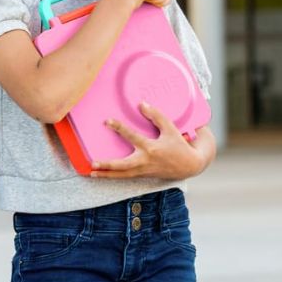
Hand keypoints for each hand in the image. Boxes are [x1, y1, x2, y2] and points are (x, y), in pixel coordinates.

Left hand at [90, 101, 205, 178]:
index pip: (132, 137)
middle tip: (93, 163)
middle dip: (107, 165)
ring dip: (106, 175)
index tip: (108, 121)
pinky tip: (103, 175)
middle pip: (123, 166)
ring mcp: (143, 170)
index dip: (119, 128)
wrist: (190, 166)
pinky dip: (114, 176)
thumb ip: (156, 116)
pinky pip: (125, 177)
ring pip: (122, 175)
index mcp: (151, 148)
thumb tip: (142, 104)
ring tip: (91, 173)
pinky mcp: (143, 175)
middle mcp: (145, 161)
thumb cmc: (180, 145)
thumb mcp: (171, 128)